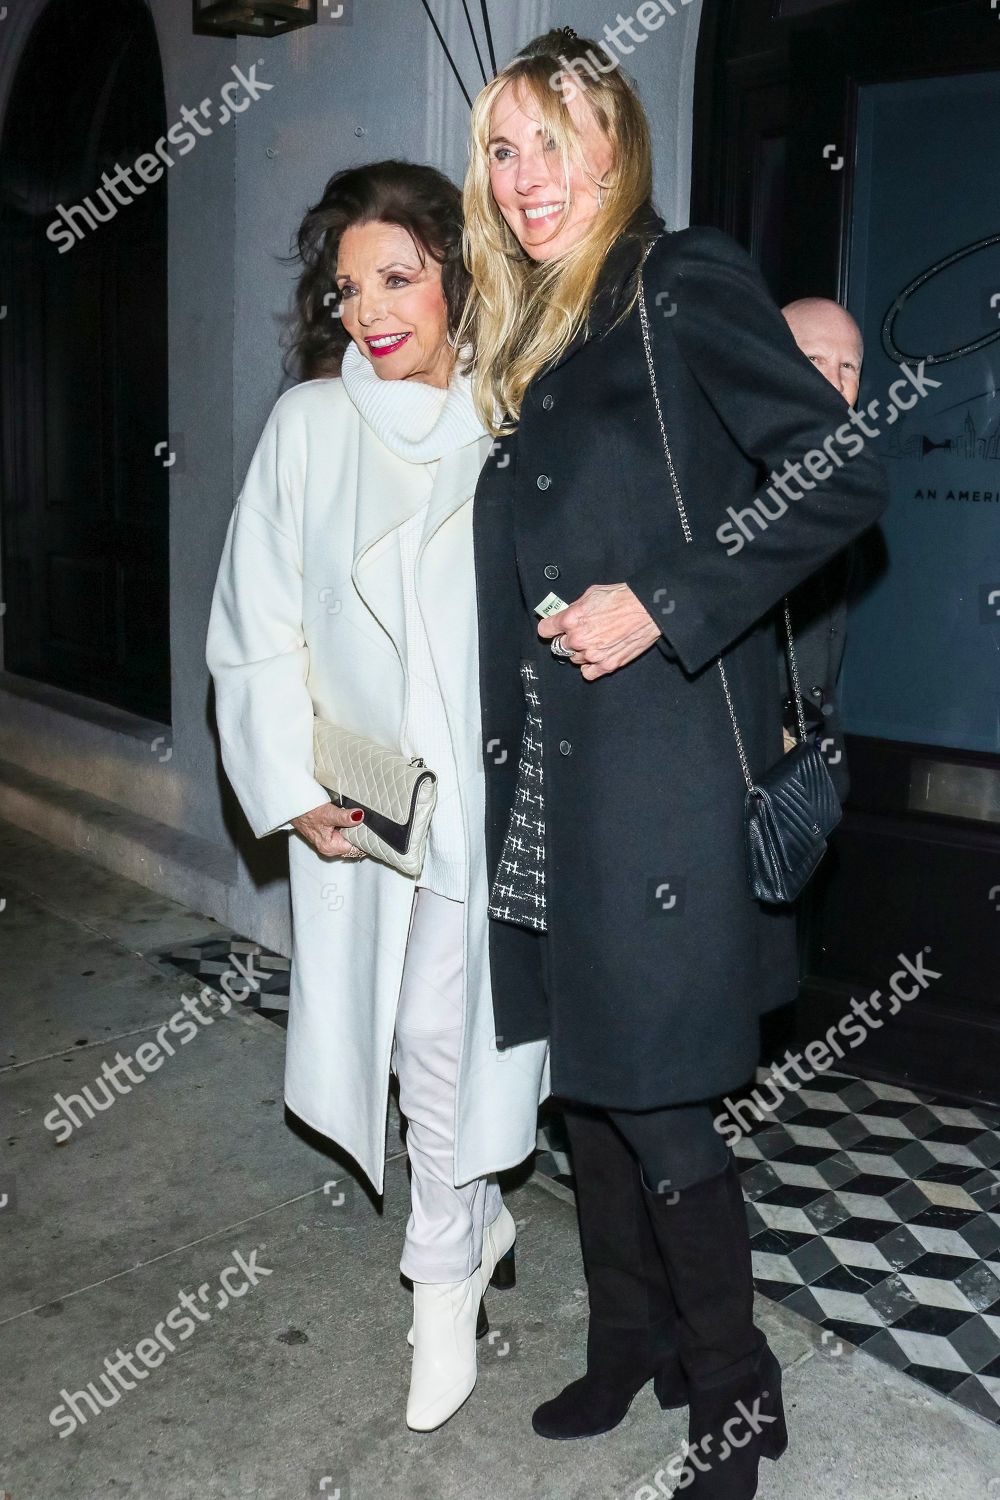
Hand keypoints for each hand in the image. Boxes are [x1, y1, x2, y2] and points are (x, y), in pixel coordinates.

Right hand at [291, 801, 364, 857]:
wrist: (295, 808)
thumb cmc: (307, 812)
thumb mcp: (328, 813)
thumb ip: (344, 816)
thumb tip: (359, 816)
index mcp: (331, 847)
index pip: (356, 848)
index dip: (363, 837)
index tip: (368, 827)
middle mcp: (331, 848)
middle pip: (354, 845)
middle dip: (359, 834)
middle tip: (362, 821)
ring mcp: (330, 843)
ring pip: (350, 839)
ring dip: (354, 830)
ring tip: (354, 819)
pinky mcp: (330, 837)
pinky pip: (345, 835)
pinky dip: (349, 828)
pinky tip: (349, 820)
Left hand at [537, 583, 661, 679]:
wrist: (648, 609)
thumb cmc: (623, 598)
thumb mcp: (592, 593)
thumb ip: (574, 608)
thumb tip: (564, 615)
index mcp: (571, 620)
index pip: (545, 630)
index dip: (550, 627)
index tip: (553, 628)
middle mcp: (577, 639)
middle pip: (559, 646)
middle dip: (567, 639)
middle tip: (582, 631)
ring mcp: (591, 655)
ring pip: (574, 659)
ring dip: (581, 652)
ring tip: (596, 641)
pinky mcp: (606, 665)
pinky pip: (588, 673)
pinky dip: (590, 666)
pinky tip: (597, 656)